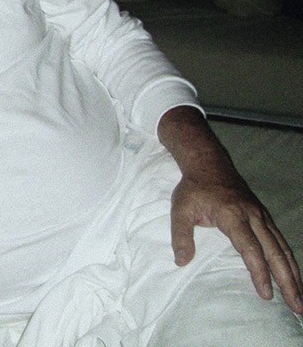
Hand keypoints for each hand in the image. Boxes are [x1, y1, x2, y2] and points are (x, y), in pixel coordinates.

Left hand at [159, 106, 302, 312]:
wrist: (208, 163)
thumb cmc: (194, 188)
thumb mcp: (180, 209)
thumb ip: (181, 235)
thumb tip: (181, 262)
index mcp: (232, 215)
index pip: (250, 249)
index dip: (259, 272)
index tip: (266, 294)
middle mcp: (253, 216)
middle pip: (275, 252)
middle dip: (287, 281)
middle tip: (297, 306)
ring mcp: (261, 215)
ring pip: (283, 247)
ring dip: (293, 273)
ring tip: (300, 298)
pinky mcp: (264, 216)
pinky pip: (281, 240)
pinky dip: (289, 260)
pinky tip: (294, 276)